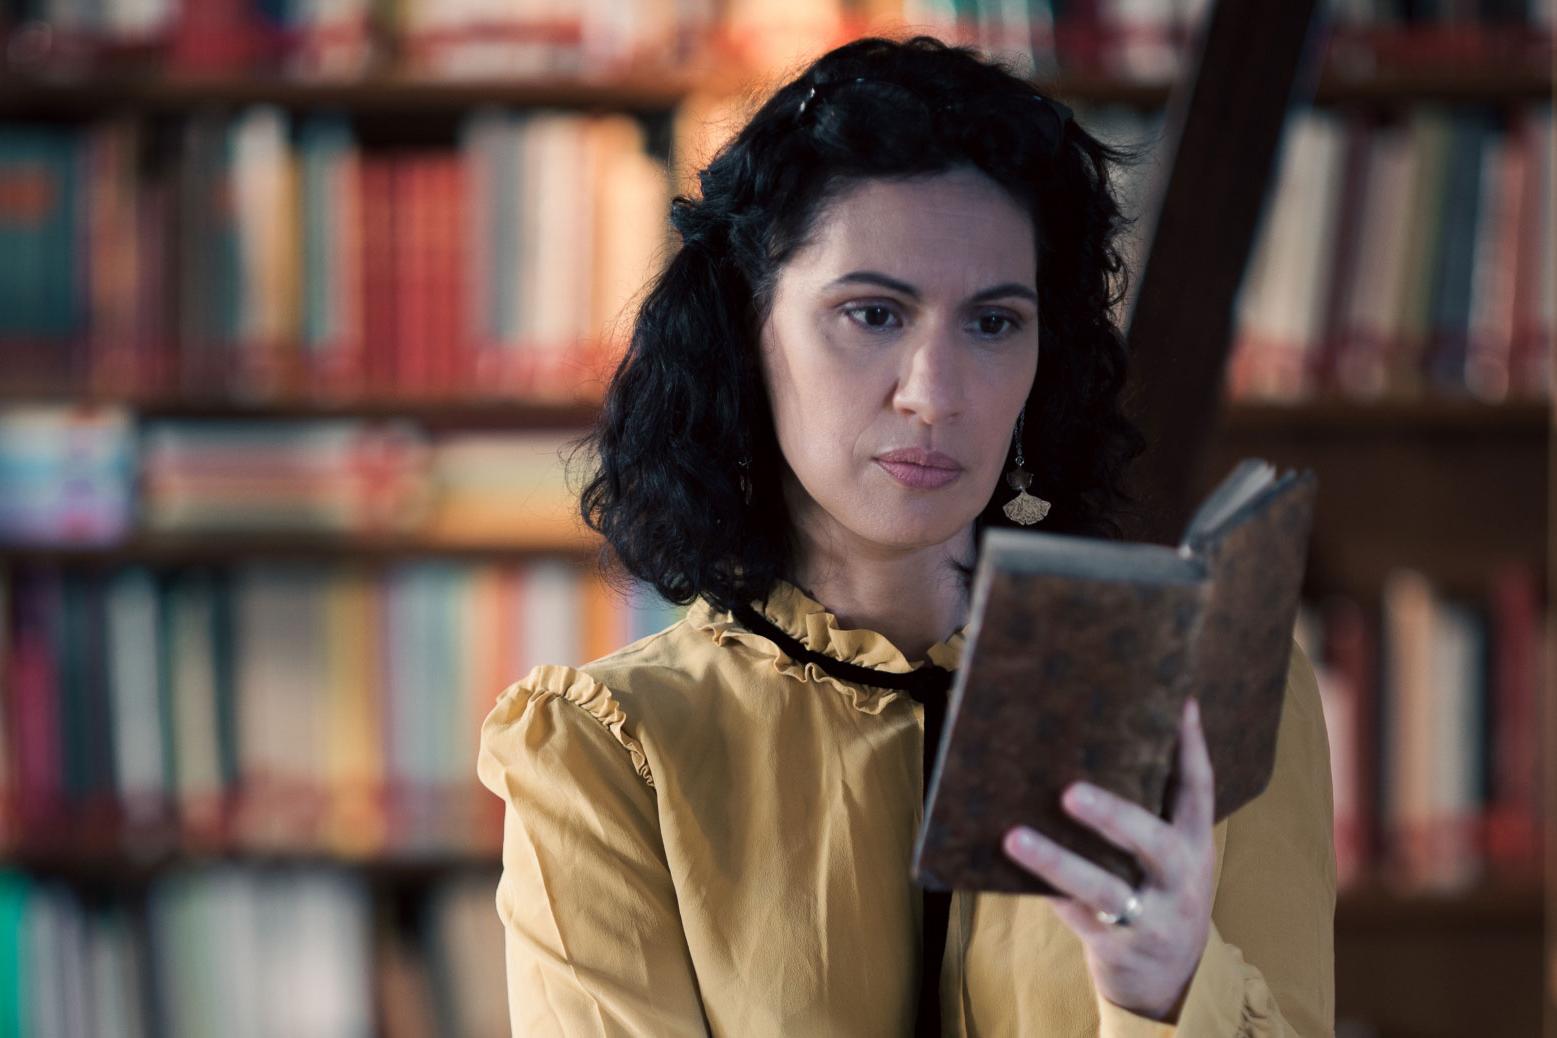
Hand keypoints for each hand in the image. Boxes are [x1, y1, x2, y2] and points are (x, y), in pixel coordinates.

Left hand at [1002, 696, 1215, 1021]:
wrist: (1169, 980)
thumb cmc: (1158, 894)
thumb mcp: (1171, 854)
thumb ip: (1149, 807)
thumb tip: (1099, 736)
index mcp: (1193, 845)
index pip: (1199, 789)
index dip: (1192, 746)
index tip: (1178, 702)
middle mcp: (1180, 879)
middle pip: (1152, 842)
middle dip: (1112, 815)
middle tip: (1069, 791)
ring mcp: (1152, 918)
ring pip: (1104, 889)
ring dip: (1057, 862)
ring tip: (1014, 836)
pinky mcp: (1118, 947)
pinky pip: (1075, 916)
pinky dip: (1045, 890)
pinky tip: (1005, 865)